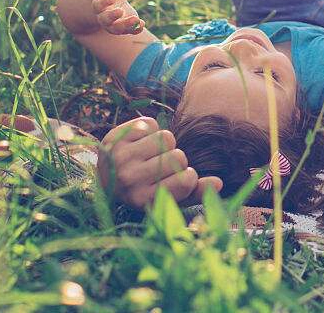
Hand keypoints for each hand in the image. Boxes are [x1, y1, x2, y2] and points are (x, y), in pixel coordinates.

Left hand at [91, 0, 145, 34]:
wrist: (114, 2)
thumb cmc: (125, 14)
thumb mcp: (131, 19)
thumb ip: (135, 24)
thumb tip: (141, 24)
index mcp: (112, 26)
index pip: (117, 28)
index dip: (126, 25)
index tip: (136, 19)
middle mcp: (103, 18)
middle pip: (104, 19)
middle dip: (112, 16)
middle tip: (120, 11)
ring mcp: (99, 6)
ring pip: (97, 6)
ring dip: (104, 2)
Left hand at [97, 117, 222, 207]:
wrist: (104, 179)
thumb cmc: (145, 191)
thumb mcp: (168, 199)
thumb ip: (194, 193)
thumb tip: (218, 184)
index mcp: (143, 200)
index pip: (186, 180)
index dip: (188, 176)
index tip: (178, 180)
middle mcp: (129, 179)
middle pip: (177, 156)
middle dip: (175, 158)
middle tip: (160, 166)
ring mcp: (120, 156)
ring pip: (166, 137)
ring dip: (164, 144)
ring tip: (151, 154)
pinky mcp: (114, 136)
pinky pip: (151, 123)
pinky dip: (150, 131)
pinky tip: (139, 143)